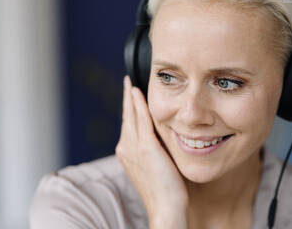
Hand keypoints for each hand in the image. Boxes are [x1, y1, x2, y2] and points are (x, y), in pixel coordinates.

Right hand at [115, 76, 188, 228]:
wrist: (166, 208)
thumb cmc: (164, 190)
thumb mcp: (153, 167)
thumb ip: (151, 151)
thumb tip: (156, 139)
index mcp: (126, 153)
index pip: (127, 125)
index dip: (128, 109)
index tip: (130, 96)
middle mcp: (125, 148)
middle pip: (125, 117)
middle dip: (126, 99)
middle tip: (126, 83)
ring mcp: (133, 148)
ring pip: (130, 116)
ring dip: (130, 97)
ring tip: (129, 83)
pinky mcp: (146, 148)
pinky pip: (141, 120)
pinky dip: (138, 105)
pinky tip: (137, 92)